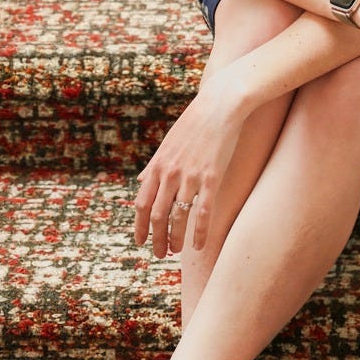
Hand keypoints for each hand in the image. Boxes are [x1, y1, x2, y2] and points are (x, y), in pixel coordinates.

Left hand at [134, 74, 244, 255]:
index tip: (141, 241)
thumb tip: (140, 180)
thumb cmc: (194, 124)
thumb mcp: (168, 143)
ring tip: (175, 251)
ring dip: (175, 239)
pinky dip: (199, 233)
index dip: (140, 225)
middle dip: (156, 238)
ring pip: (177, 217)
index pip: (142, 203)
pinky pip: (202, 213)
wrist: (219, 105)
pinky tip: (198, 246)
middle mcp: (170, 173)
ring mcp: (190, 176)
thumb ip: (154, 165)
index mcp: (158, 165)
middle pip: (157, 215)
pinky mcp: (211, 178)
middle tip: (159, 254)